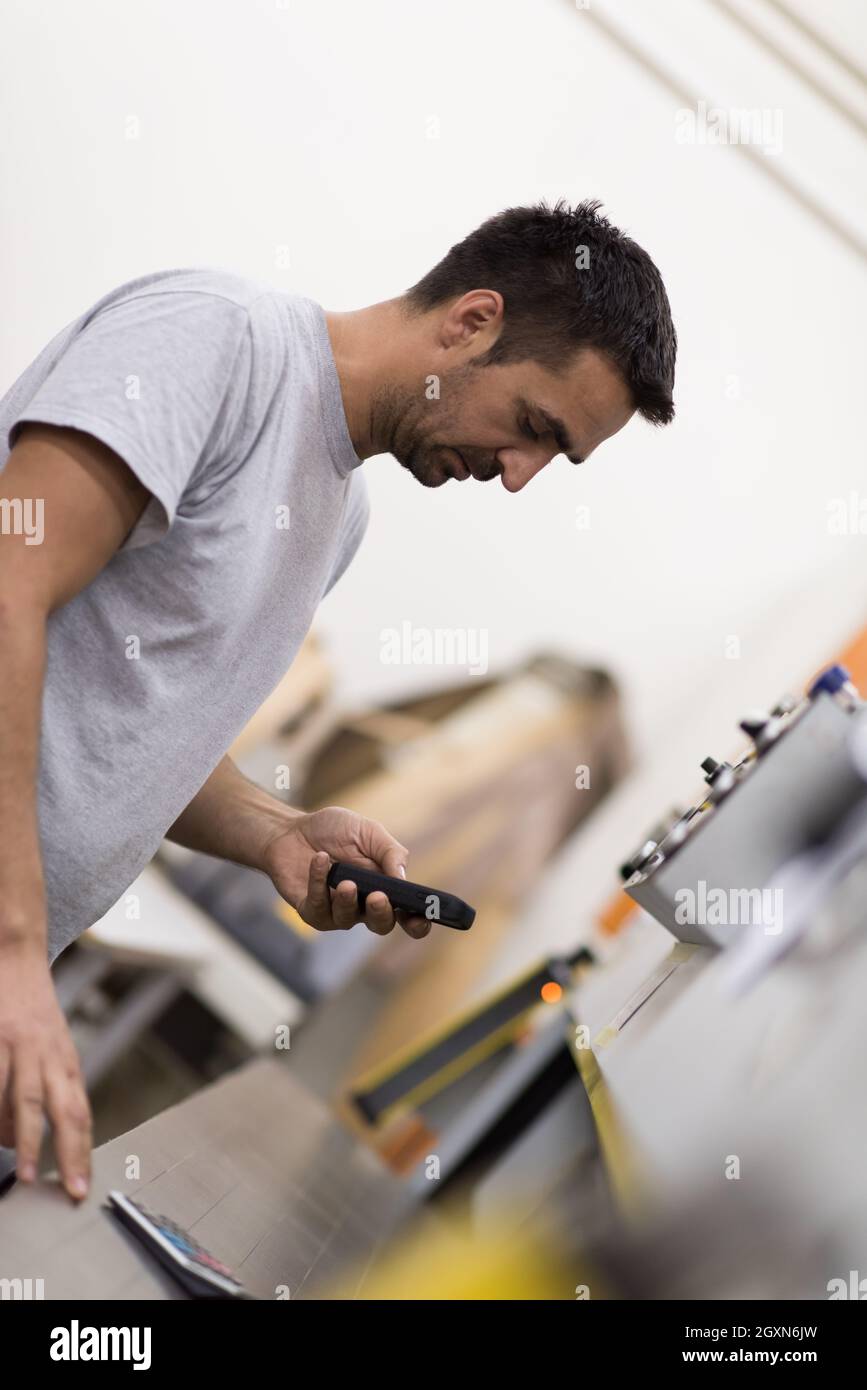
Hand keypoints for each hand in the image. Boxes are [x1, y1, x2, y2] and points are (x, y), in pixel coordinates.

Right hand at [0, 943, 91, 1199]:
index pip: (80, 1112)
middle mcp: (48, 1054)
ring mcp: (19, 1045)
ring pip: (24, 1099)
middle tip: (62, 1187)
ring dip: (23, 1138)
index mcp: (66, 1059)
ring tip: (21, 1171)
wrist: (15, 954)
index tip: (79, 1187)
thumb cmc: (30, 1008)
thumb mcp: (49, 1046)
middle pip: (61, 1110)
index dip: (81, 1151)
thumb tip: (26, 1137)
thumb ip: (45, 1088)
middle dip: (63, 1153)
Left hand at [264, 806, 430, 938]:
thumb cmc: (334, 831)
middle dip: (382, 914)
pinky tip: (320, 861)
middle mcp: (363, 905)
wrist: (292, 829)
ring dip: (347, 901)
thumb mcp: (369, 832)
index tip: (422, 917)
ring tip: (343, 881)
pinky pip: (318, 907)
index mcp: (385, 888)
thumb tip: (403, 878)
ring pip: (347, 919)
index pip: (407, 915)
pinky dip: (319, 883)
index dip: (417, 922)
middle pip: (381, 925)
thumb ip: (390, 853)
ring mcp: (336, 911)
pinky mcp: (311, 911)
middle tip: (377, 896)